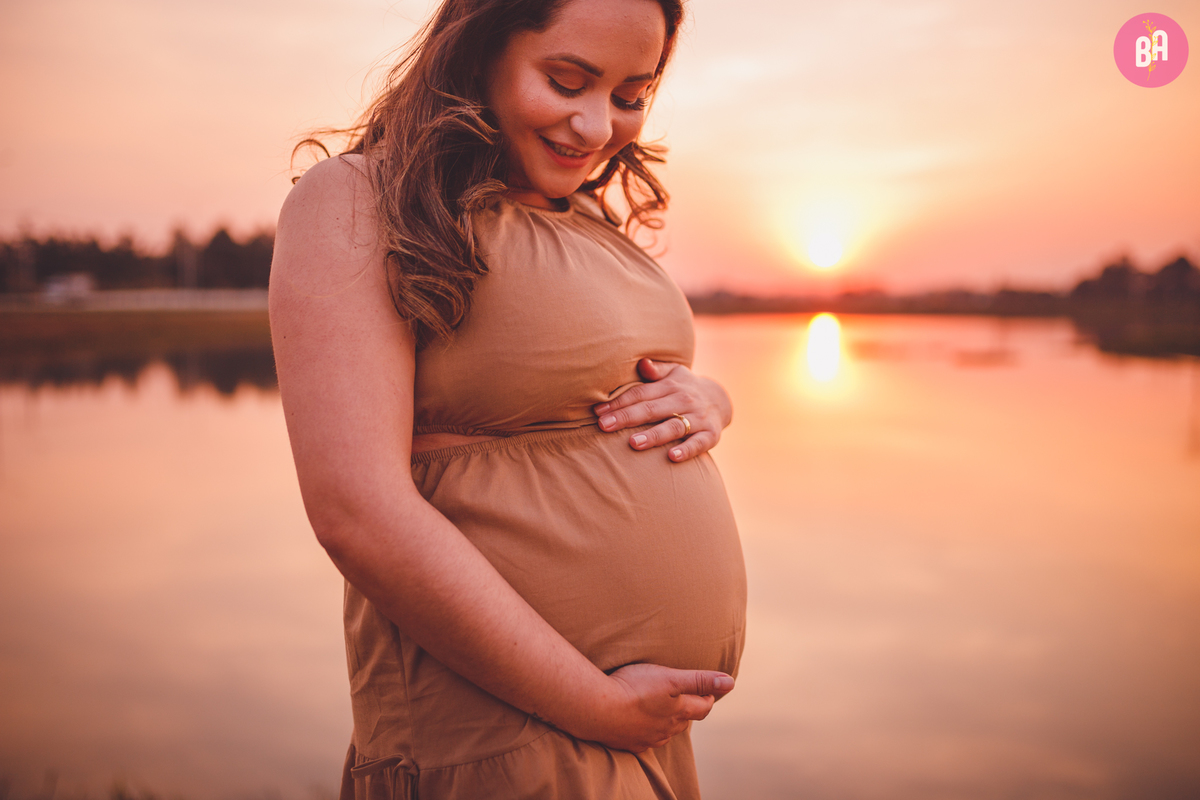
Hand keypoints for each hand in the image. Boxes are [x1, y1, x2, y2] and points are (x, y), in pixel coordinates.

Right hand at [575, 663, 734, 752]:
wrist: (597, 708)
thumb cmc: (633, 688)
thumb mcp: (670, 677)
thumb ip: (699, 679)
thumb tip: (730, 682)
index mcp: (679, 711)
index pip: (703, 707)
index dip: (708, 695)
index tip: (708, 687)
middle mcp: (666, 729)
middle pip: (685, 720)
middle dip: (689, 708)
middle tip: (686, 695)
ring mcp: (647, 738)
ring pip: (665, 732)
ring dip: (667, 721)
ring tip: (662, 708)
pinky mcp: (629, 743)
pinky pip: (644, 739)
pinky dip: (646, 730)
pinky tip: (640, 722)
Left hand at [594, 358, 732, 461]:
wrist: (720, 400)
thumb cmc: (685, 388)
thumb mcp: (674, 373)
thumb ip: (657, 370)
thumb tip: (641, 363)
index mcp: (671, 386)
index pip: (641, 393)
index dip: (619, 402)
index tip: (598, 411)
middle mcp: (684, 400)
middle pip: (652, 409)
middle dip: (627, 417)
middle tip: (604, 426)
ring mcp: (698, 418)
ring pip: (673, 427)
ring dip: (653, 435)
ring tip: (633, 443)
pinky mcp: (710, 435)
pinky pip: (698, 444)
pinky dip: (686, 450)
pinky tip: (671, 457)